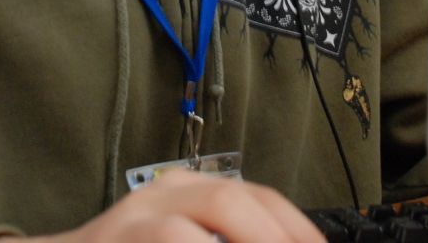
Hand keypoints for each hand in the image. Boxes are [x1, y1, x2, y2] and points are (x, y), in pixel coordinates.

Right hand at [0, 169, 324, 242]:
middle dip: (273, 235)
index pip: (258, 197)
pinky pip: (165, 242)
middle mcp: (163, 193)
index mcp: (189, 190)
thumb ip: (225, 236)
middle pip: (231, 201)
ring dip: (243, 240)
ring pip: (191, 222)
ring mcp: (131, 218)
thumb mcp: (182, 237)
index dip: (295, 228)